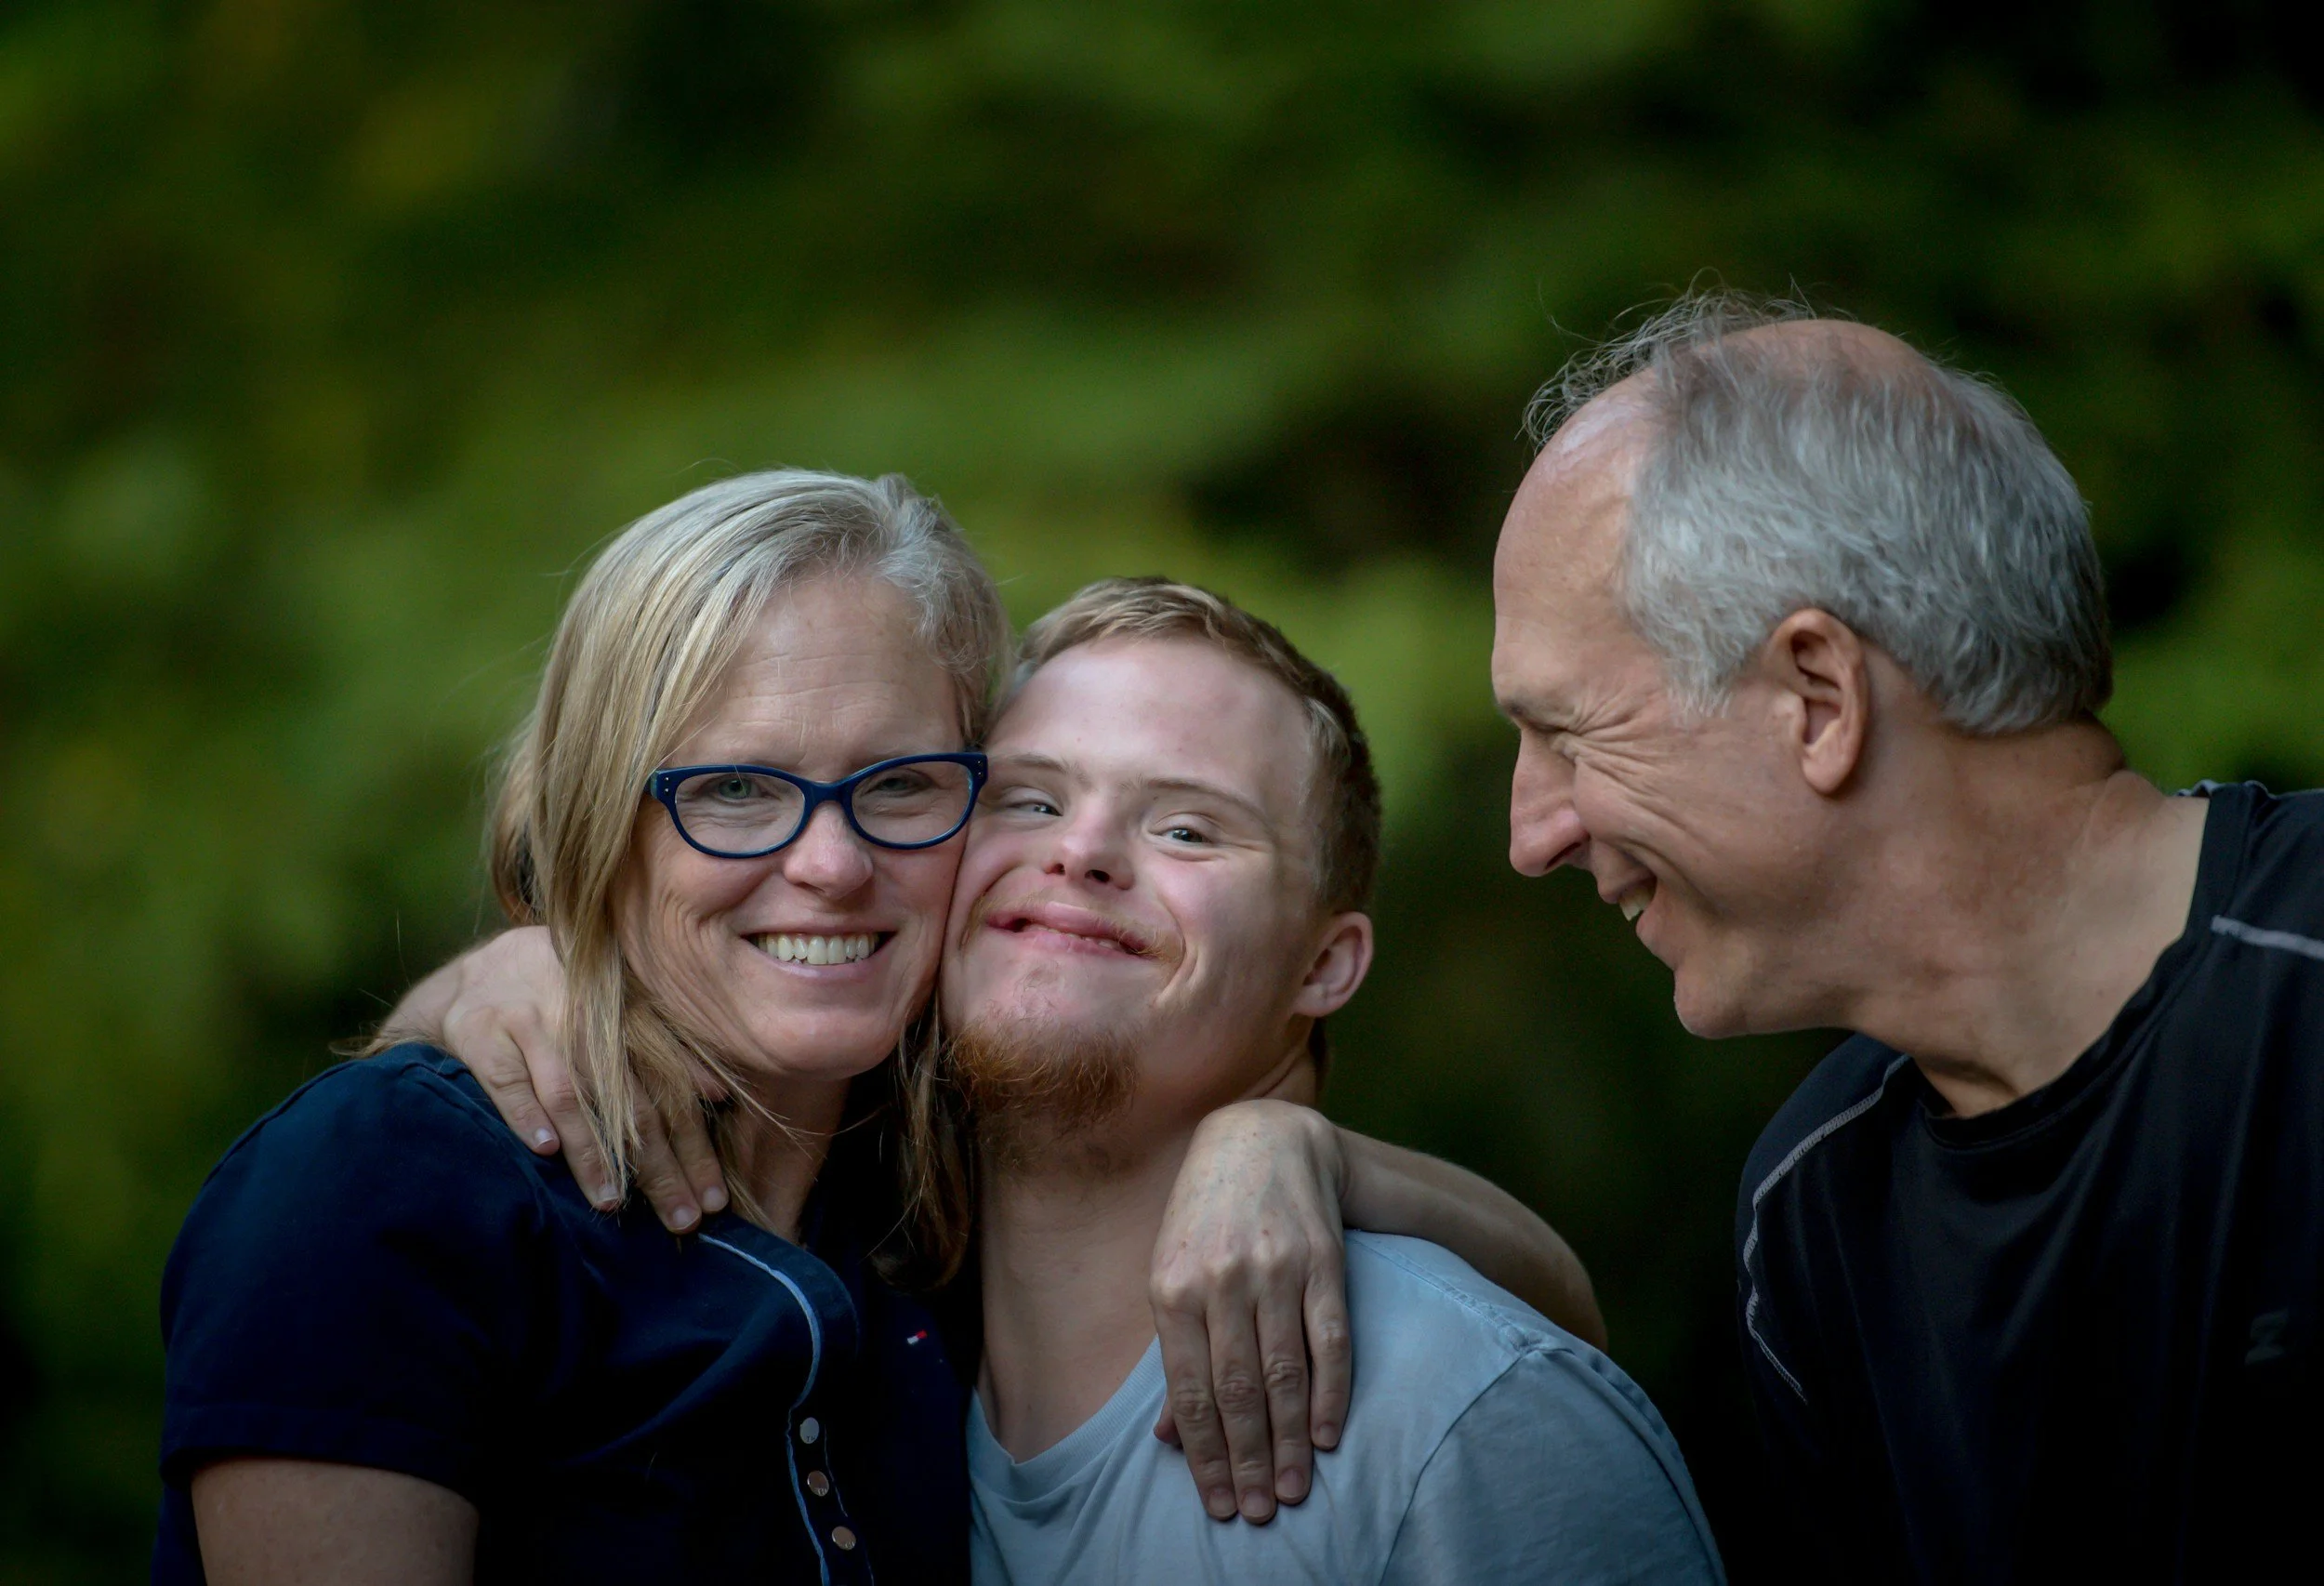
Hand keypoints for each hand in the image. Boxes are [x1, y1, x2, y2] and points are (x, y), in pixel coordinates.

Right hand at [422, 928, 727, 1230]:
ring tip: (611, 1200)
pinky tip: (545, 1152)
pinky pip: (507, 1081)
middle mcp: (585, 1018)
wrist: (482, 972)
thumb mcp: (620, 1014)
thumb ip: (669, 1052)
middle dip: (658, 1166)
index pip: (671, 1092)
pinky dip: (526, 1116)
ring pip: (568, 1095)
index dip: (695, 1147)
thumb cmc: (566, 1001)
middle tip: (680, 1218)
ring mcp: (532, 1023)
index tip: (712, 1199)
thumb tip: (719, 1095)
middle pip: (629, 1102)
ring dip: (591, 1151)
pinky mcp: (482, 1033)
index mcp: (628, 1017)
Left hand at [1148, 1099, 1351, 1524]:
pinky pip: (1330, 1340)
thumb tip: (1167, 1438)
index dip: (1206, 1455)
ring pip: (1285, 1373)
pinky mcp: (1323, 1262)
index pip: (1191, 1391)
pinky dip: (1332, 1393)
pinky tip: (1330, 1436)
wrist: (1260, 1139)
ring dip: (1291, 1441)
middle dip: (1249, 1460)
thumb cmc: (1204, 1219)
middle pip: (1238, 1391)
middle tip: (1261, 1511)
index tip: (1221, 1503)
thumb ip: (1174, 1354)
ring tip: (1295, 1490)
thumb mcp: (1170, 1274)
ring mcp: (1276, 1270)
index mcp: (1172, 1287)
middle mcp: (1222, 1280)